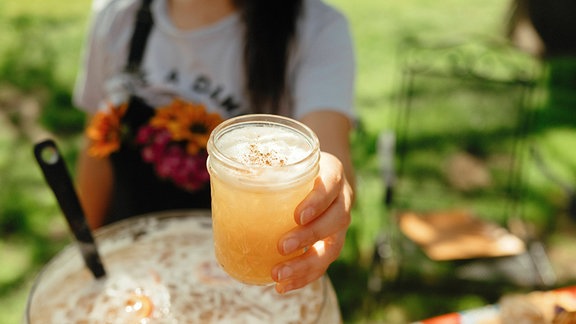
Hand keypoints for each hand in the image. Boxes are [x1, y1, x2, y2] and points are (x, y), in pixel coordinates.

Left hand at [272, 152, 352, 292]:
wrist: (317, 177)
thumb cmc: (293, 168)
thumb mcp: (285, 161)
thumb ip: (265, 167)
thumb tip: (225, 177)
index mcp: (332, 173)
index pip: (330, 185)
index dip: (317, 202)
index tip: (297, 216)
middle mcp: (341, 200)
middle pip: (335, 220)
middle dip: (309, 236)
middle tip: (282, 246)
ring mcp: (338, 225)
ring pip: (331, 248)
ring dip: (305, 265)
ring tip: (278, 275)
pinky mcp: (330, 244)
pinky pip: (322, 264)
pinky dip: (303, 278)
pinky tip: (282, 287)